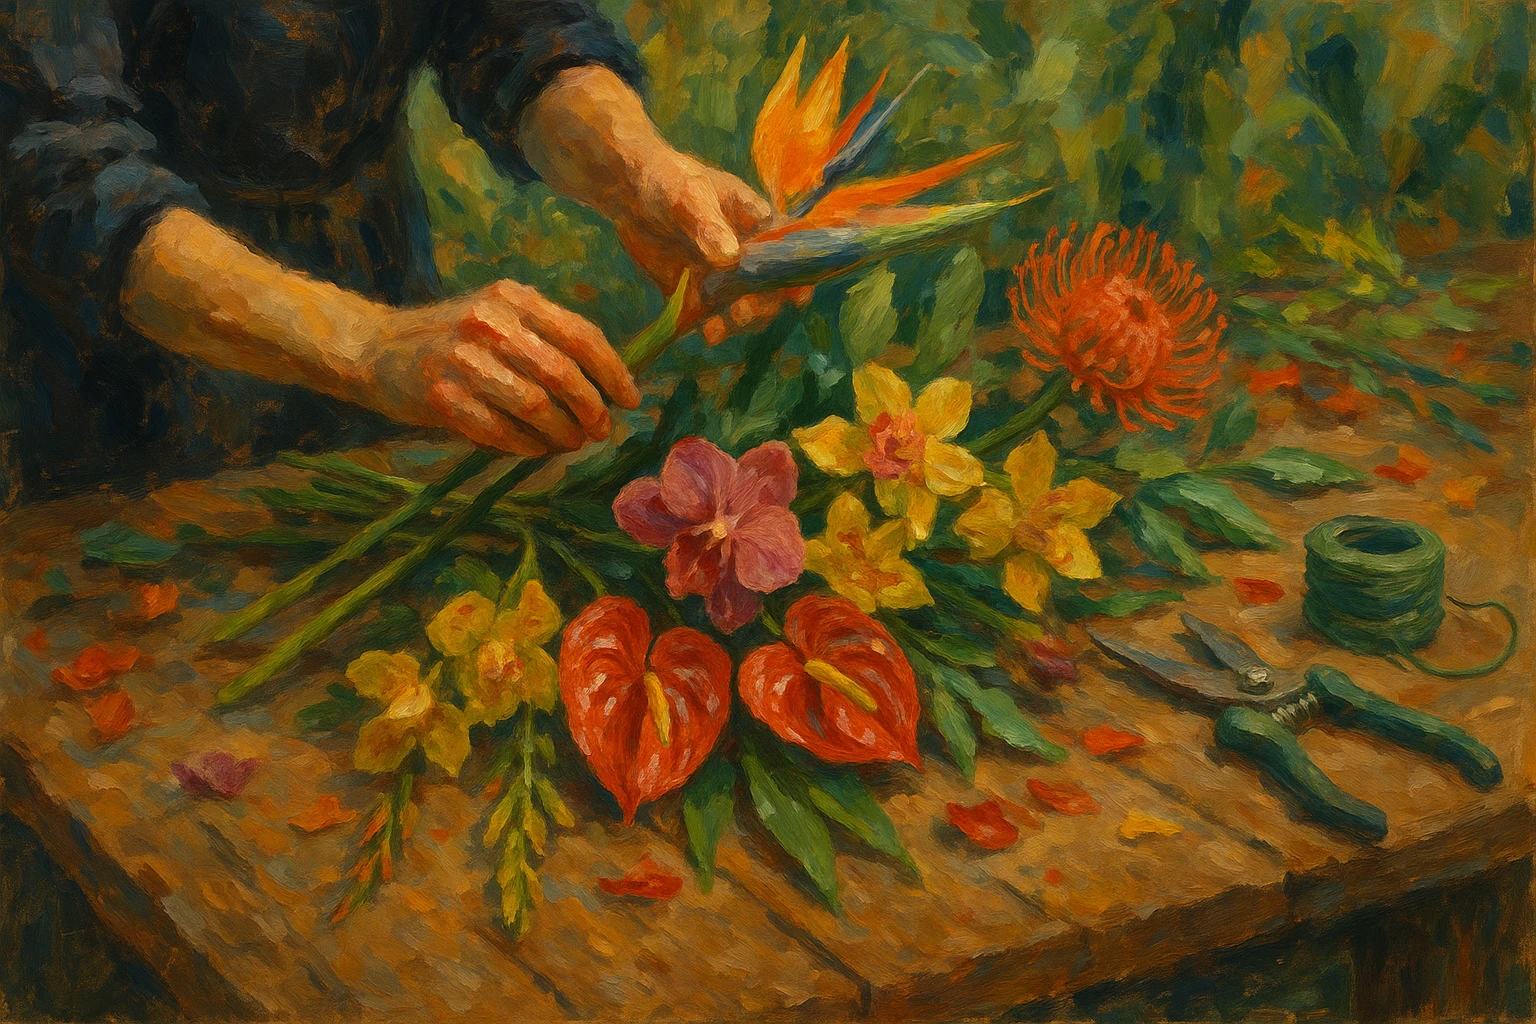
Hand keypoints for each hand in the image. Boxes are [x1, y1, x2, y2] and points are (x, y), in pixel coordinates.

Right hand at [358, 280, 639, 455]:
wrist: (374, 348)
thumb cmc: (452, 339)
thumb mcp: (498, 316)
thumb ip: (546, 339)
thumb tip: (608, 387)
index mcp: (512, 298)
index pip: (581, 336)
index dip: (613, 373)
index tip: (630, 401)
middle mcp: (489, 322)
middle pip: (563, 376)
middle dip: (592, 411)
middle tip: (600, 432)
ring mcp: (462, 359)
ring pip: (536, 407)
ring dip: (562, 434)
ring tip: (569, 443)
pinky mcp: (441, 396)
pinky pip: (502, 432)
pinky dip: (528, 447)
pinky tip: (535, 449)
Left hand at [606, 146, 794, 342]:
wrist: (629, 191)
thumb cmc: (669, 180)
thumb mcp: (690, 196)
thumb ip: (709, 225)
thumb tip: (730, 257)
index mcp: (758, 224)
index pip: (791, 251)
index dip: (798, 274)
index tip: (794, 296)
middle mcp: (747, 253)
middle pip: (770, 288)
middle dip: (762, 306)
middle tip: (742, 313)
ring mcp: (724, 275)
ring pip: (743, 307)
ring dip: (737, 323)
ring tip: (716, 331)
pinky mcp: (699, 292)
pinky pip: (711, 315)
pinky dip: (711, 327)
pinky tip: (704, 333)